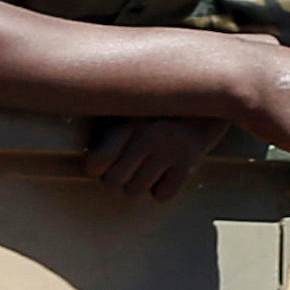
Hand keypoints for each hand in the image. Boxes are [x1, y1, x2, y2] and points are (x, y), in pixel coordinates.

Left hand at [84, 116, 228, 200]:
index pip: (97, 161)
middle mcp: (148, 134)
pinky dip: (162, 187)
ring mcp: (170, 150)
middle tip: (128, 160)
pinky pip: (161, 195)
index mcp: (127, 117)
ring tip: (148, 161)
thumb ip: (106, 129)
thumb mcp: (129, 106)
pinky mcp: (189, 164)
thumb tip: (82, 164)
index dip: (95, 166)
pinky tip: (166, 168)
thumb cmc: (158, 105)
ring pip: (135, 190)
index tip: (102, 160)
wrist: (208, 95)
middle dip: (117, 175)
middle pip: (112, 181)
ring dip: (139, 180)